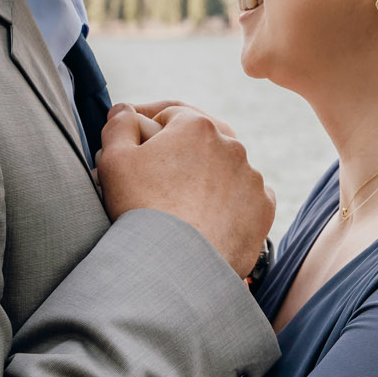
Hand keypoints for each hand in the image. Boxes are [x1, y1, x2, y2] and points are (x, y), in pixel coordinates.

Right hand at [98, 103, 273, 274]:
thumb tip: (124, 110)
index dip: (151, 133)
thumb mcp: (114, 160)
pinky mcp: (263, 207)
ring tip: (182, 204)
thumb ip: (119, 126)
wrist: (177, 266)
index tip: (139, 153)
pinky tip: (208, 218)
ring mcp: (252, 177)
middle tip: (160, 179)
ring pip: (225, 168)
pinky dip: (230, 203)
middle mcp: (232, 144)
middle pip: (201, 142)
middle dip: (182, 154)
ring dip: (207, 177)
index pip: (171, 117)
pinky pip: (245, 197)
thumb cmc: (141, 209)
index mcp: (196, 125)